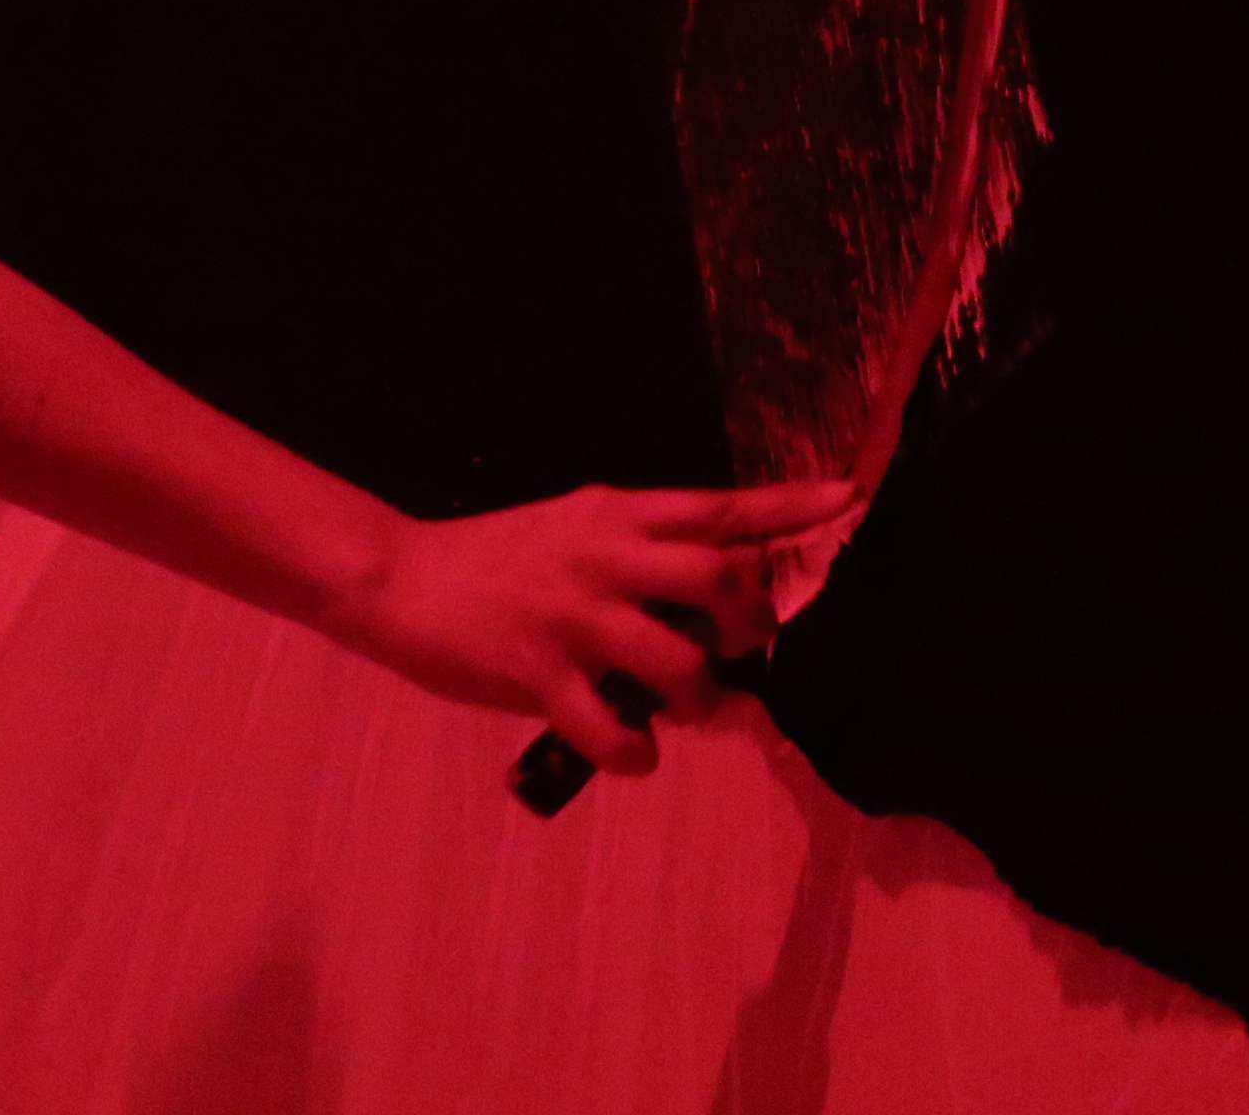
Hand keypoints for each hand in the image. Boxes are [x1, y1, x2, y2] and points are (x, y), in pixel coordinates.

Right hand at [339, 474, 858, 777]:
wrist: (400, 579)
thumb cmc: (495, 557)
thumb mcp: (572, 526)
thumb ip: (636, 548)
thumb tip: (712, 585)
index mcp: (615, 515)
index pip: (718, 506)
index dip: (787, 506)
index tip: (847, 496)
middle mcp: (605, 558)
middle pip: (719, 579)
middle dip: (747, 620)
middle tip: (731, 645)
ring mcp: (574, 618)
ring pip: (680, 664)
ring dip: (698, 697)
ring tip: (679, 707)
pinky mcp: (539, 675)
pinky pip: (615, 731)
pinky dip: (636, 753)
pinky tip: (631, 750)